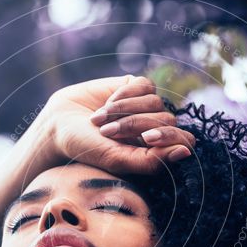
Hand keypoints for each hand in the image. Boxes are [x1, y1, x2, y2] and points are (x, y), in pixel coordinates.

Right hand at [44, 74, 194, 175]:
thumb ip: (152, 161)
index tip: (147, 139)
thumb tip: (187, 151)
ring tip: (99, 121)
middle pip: (167, 121)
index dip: (169, 137)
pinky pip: (144, 86)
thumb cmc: (88, 149)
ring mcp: (146, 107)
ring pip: (155, 103)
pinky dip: (124, 96)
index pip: (184, 141)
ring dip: (125, 111)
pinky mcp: (135, 87)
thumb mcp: (118, 160)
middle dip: (135, 126)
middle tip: (107, 133)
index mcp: (155, 151)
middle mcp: (154, 128)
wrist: (60, 124)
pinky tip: (106, 105)